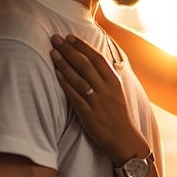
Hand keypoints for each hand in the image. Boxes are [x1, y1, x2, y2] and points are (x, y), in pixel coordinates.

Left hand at [50, 35, 148, 163]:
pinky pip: (75, 96)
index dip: (82, 46)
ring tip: (52, 52)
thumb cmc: (119, 114)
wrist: (124, 139)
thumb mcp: (118, 92)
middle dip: (69, 50)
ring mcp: (97, 101)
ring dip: (64, 64)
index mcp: (114, 81)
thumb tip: (102, 60)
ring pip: (79, 78)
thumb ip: (109, 76)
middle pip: (85, 65)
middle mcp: (106, 89)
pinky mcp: (89, 114)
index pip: (97, 58)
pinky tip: (56, 73)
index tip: (69, 37)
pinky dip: (65, 83)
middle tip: (55, 38)